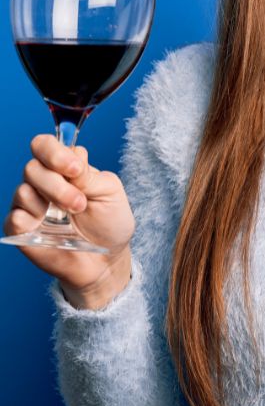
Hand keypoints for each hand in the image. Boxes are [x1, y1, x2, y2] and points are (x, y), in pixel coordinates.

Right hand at [5, 135, 134, 309]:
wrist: (107, 259)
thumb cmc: (109, 223)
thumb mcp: (109, 191)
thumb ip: (88, 173)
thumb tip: (71, 155)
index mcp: (65, 169)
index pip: (45, 146)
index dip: (55, 152)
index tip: (75, 169)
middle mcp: (44, 184)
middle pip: (32, 167)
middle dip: (57, 183)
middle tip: (79, 202)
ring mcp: (30, 206)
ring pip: (22, 190)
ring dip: (50, 200)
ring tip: (72, 214)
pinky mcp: (21, 230)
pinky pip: (14, 217)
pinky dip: (31, 220)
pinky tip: (50, 228)